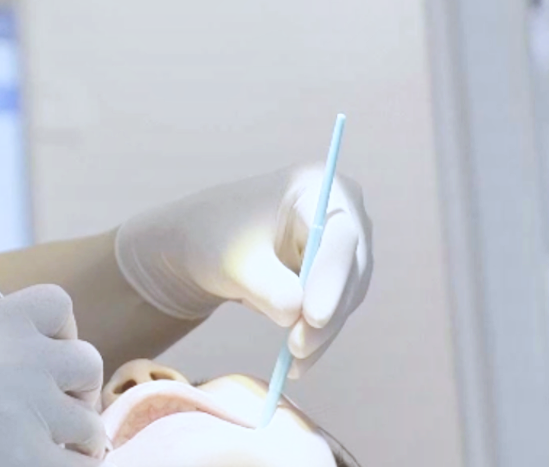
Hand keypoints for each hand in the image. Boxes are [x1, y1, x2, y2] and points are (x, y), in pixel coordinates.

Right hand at [0, 285, 107, 466]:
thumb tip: (56, 359)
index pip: (57, 304)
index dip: (58, 332)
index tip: (40, 359)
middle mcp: (14, 363)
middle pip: (86, 362)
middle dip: (74, 390)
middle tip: (48, 414)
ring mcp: (26, 416)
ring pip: (91, 424)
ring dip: (72, 440)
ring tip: (36, 449)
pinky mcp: (30, 463)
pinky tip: (32, 466)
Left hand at [115, 166, 372, 376]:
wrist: (199, 245)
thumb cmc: (212, 239)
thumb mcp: (233, 262)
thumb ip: (267, 287)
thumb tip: (297, 315)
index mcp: (314, 184)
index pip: (338, 234)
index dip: (330, 277)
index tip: (312, 315)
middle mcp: (341, 210)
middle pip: (349, 267)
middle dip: (325, 313)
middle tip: (298, 348)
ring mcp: (343, 243)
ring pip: (346, 294)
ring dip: (323, 331)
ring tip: (293, 362)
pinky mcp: (336, 273)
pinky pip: (335, 308)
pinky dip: (317, 335)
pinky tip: (296, 363)